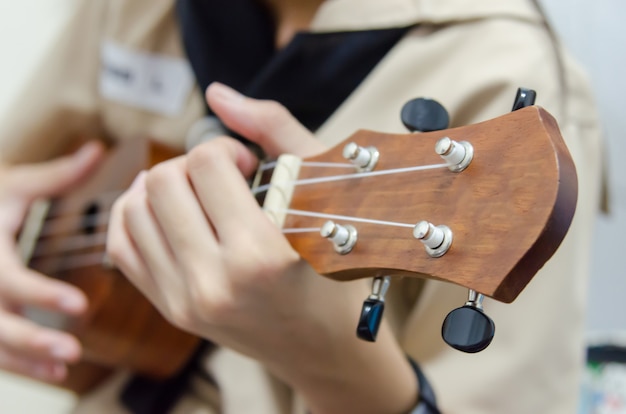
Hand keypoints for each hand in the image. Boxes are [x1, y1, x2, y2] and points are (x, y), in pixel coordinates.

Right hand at [0, 142, 103, 381]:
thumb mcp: (15, 185)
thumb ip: (56, 175)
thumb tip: (97, 149)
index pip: (8, 279)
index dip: (42, 293)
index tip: (79, 305)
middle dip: (30, 340)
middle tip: (72, 351)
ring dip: (26, 358)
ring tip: (64, 367)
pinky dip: (19, 362)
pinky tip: (53, 371)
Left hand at [107, 83, 416, 413]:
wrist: (321, 343)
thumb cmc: (332, 265)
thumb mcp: (321, 190)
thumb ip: (274, 130)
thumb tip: (216, 93)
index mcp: (259, 255)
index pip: (204, 164)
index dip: (225, 149)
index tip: (248, 165)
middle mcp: (213, 284)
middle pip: (161, 182)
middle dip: (192, 164)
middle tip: (223, 179)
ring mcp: (183, 302)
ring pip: (133, 208)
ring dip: (163, 185)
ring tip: (198, 194)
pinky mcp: (168, 309)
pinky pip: (121, 245)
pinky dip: (136, 214)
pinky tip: (167, 211)